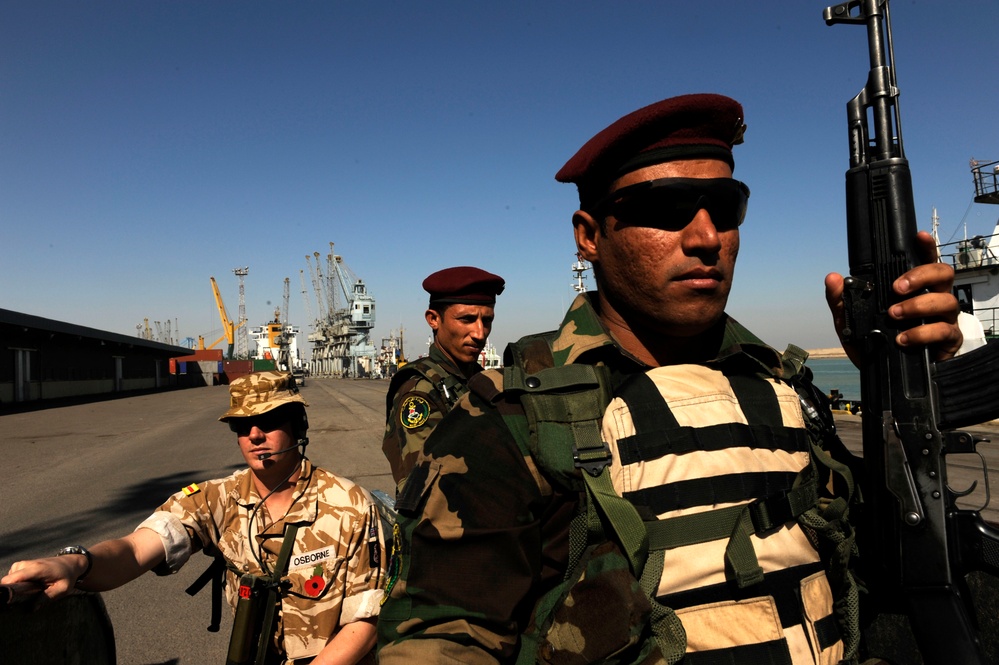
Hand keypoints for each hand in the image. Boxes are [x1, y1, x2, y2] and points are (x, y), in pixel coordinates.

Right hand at [2, 556, 80, 600]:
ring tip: (29, 591)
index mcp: (37, 569)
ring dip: (16, 586)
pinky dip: (17, 581)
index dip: (7, 589)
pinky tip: (27, 586)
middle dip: (12, 590)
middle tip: (24, 598)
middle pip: (8, 580)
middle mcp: (28, 564)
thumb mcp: (63, 589)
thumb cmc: (68, 576)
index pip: (12, 578)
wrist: (71, 563)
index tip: (10, 599)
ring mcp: (25, 563)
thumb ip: (47, 598)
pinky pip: (13, 575)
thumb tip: (32, 608)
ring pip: (9, 578)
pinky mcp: (24, 565)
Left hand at [825, 231, 962, 364]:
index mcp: (914, 289)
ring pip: (946, 300)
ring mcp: (944, 318)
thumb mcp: (851, 323)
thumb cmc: (876, 345)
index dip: (926, 247)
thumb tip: (832, 278)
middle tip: (897, 287)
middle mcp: (933, 298)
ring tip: (894, 314)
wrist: (888, 379)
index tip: (918, 236)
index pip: (925, 262)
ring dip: (918, 305)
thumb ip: (841, 301)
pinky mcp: (948, 340)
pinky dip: (922, 333)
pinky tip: (903, 339)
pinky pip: (944, 330)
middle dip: (921, 275)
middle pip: (943, 273)